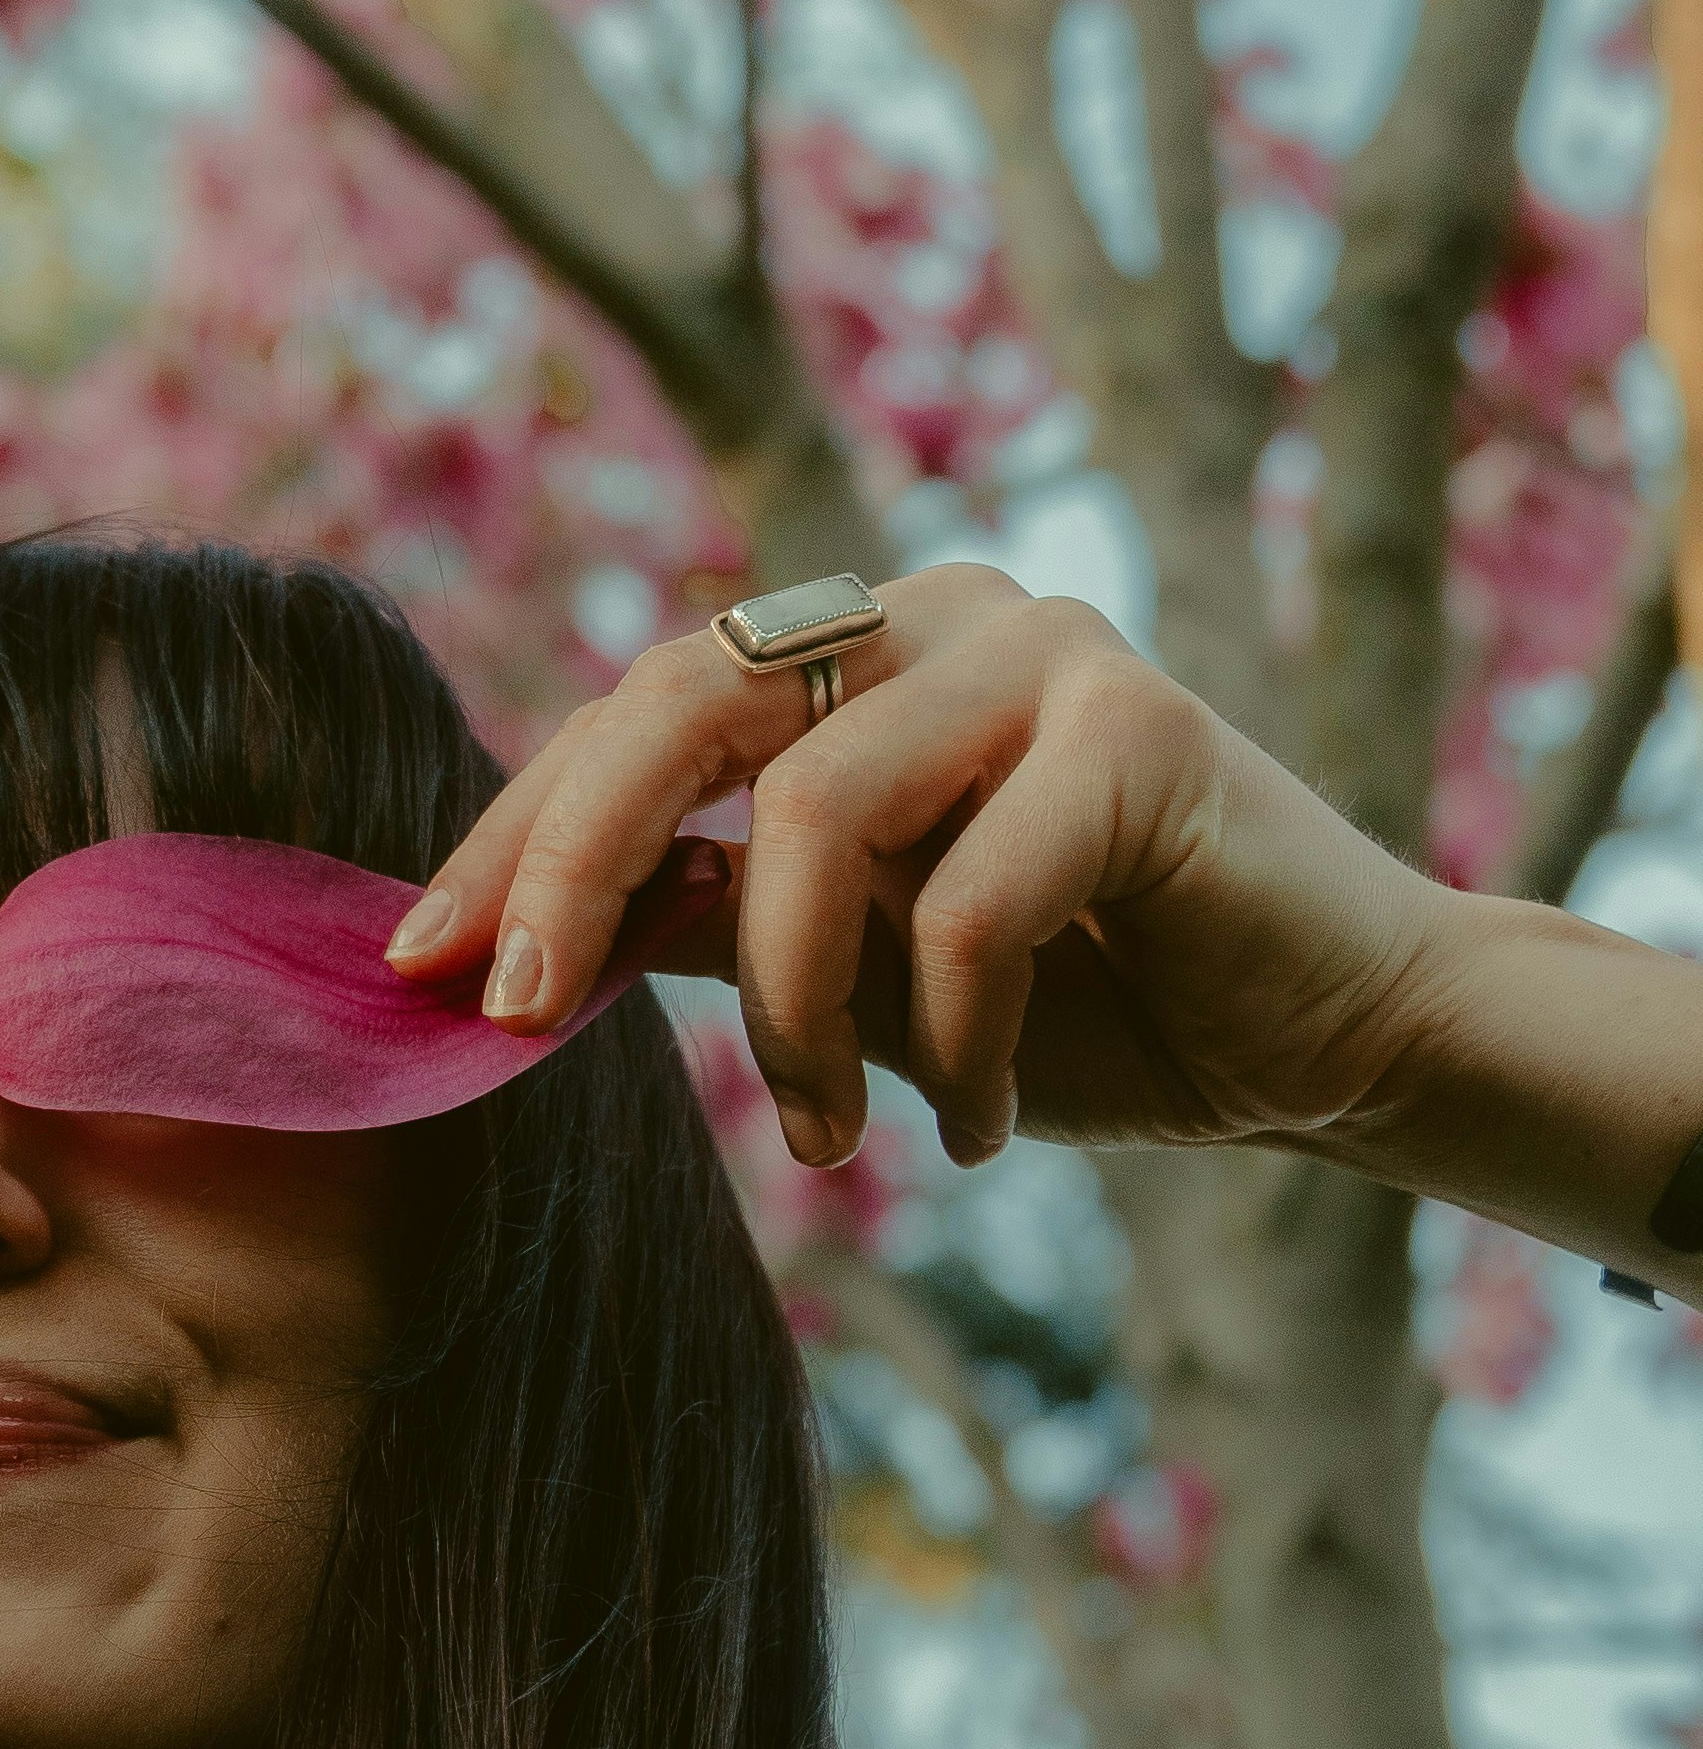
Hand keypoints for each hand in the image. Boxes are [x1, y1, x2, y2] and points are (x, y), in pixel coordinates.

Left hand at [385, 564, 1453, 1177]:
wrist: (1334, 1038)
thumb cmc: (1092, 1003)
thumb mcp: (855, 972)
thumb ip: (710, 925)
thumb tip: (506, 953)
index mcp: (853, 648)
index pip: (633, 711)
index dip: (515, 836)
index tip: (413, 969)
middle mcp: (931, 612)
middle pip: (680, 701)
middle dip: (569, 869)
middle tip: (513, 1017)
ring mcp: (1042, 647)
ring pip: (814, 816)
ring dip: (797, 1012)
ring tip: (841, 1136)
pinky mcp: (1143, 724)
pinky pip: (969, 899)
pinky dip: (951, 1041)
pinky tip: (984, 1121)